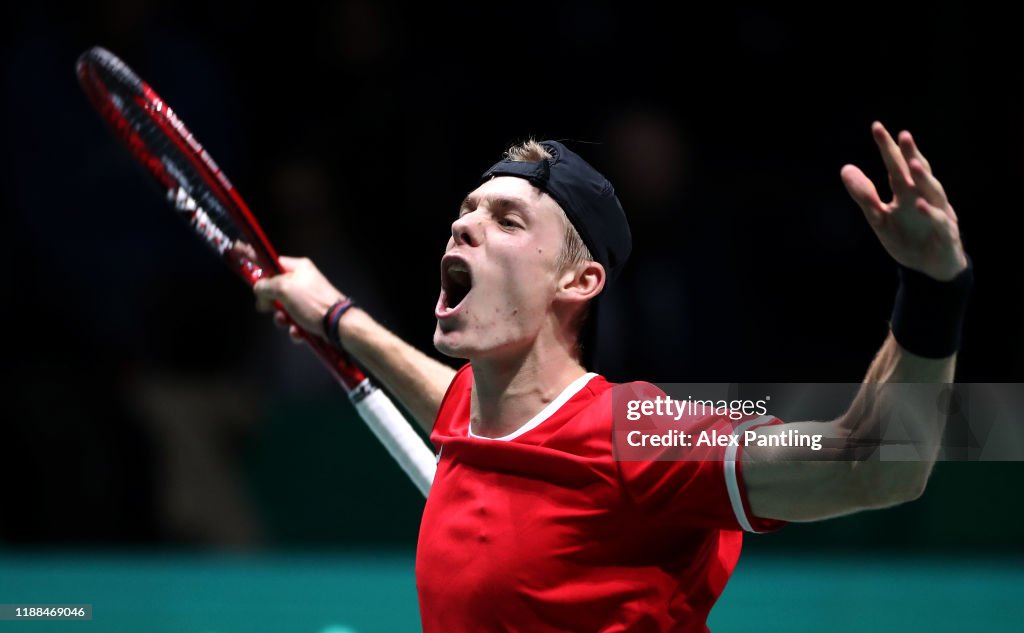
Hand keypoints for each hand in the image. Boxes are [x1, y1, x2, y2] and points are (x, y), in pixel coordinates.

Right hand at [253, 256, 344, 341]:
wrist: (337, 325)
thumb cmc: (313, 303)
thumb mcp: (284, 288)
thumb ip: (266, 285)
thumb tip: (258, 287)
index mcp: (299, 268)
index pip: (274, 264)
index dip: (262, 273)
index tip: (252, 282)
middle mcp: (304, 282)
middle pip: (276, 290)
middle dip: (271, 302)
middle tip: (269, 307)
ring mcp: (308, 300)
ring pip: (284, 309)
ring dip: (282, 319)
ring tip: (287, 322)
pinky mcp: (312, 316)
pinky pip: (295, 322)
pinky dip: (294, 328)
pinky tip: (298, 331)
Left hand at [840, 122, 967, 280]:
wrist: (928, 269)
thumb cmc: (906, 238)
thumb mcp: (879, 218)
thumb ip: (864, 195)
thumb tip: (845, 168)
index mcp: (906, 192)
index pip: (896, 165)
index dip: (887, 147)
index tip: (876, 127)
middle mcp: (924, 197)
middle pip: (917, 172)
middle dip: (911, 155)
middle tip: (903, 135)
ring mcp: (938, 213)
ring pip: (933, 192)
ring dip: (923, 178)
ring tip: (912, 164)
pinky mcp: (946, 233)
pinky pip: (939, 221)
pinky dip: (931, 212)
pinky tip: (920, 204)